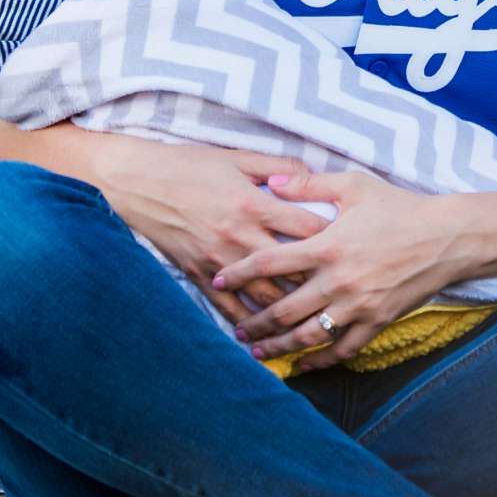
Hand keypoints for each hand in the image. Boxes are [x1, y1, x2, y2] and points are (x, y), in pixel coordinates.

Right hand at [91, 139, 328, 328]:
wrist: (140, 183)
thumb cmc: (191, 165)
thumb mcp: (239, 158)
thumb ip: (280, 168)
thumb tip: (313, 175)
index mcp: (256, 204)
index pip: (308, 228)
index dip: (335, 239)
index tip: (355, 248)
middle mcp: (241, 237)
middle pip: (292, 270)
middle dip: (321, 282)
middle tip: (346, 292)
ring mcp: (220, 260)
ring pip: (265, 296)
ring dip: (290, 313)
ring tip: (317, 323)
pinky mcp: (199, 275)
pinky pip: (229, 308)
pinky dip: (248, 325)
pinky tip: (265, 338)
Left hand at [215, 173, 477, 368]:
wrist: (448, 237)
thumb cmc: (400, 207)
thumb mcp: (354, 186)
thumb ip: (310, 185)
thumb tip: (271, 183)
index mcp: (328, 246)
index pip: (270, 263)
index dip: (239, 273)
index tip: (218, 279)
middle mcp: (338, 281)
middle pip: (282, 308)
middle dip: (254, 321)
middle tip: (236, 327)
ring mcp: (357, 305)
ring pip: (307, 335)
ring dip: (278, 346)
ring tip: (257, 352)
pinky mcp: (377, 321)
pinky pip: (342, 349)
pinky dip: (320, 361)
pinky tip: (303, 365)